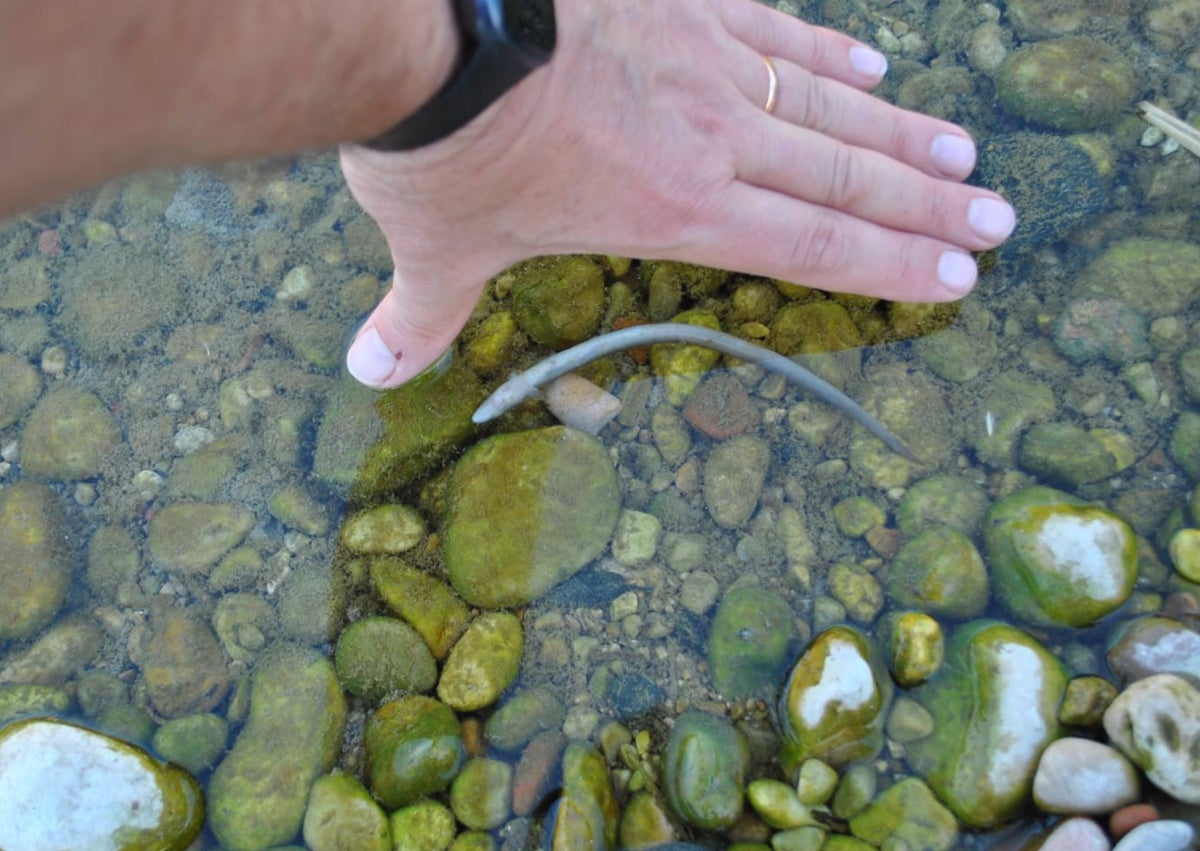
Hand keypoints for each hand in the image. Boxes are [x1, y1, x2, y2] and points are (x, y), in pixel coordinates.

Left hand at [340, 0, 1015, 388]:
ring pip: (831, 104)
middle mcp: (713, 139)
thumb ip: (421, 315)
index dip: (887, 264)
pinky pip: (780, 29)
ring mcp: (707, 60)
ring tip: (965, 157)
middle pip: (845, 177)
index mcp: (673, 210)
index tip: (955, 275)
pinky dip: (831, 52)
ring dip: (902, 135)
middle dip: (926, 206)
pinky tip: (874, 67)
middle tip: (998, 222)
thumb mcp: (438, 245)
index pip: (808, 245)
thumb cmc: (443, 148)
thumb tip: (368, 371)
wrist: (435, 28)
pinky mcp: (685, 1)